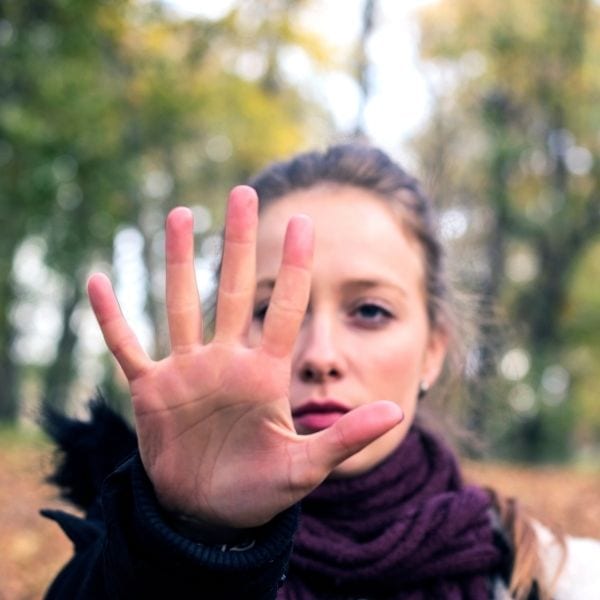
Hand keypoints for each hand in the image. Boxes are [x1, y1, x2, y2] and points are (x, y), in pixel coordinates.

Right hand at [87, 185, 402, 528]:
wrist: (210, 513)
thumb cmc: (261, 491)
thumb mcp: (305, 467)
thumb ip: (345, 437)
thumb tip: (397, 411)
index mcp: (265, 375)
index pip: (285, 310)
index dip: (295, 268)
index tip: (305, 222)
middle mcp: (227, 362)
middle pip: (234, 291)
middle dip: (238, 244)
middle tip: (243, 193)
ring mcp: (187, 372)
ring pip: (182, 306)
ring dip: (179, 262)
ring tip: (181, 215)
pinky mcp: (152, 391)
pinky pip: (127, 347)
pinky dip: (111, 319)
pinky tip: (98, 281)